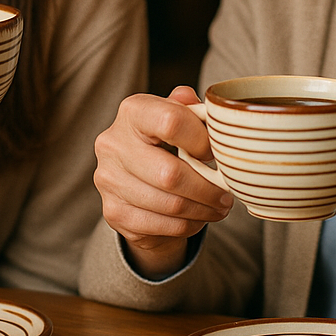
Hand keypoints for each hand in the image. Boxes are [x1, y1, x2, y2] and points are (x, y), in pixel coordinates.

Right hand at [93, 86, 233, 278]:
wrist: (135, 178)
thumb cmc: (164, 141)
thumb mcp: (178, 117)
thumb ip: (193, 110)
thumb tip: (210, 111)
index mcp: (133, 111)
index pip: (171, 122)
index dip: (201, 140)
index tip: (215, 153)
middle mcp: (114, 144)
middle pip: (170, 173)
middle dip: (207, 188)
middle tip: (226, 194)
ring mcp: (109, 180)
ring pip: (169, 204)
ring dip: (202, 210)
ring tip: (217, 207)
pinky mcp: (114, 212)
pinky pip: (161, 225)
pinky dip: (187, 225)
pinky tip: (196, 217)